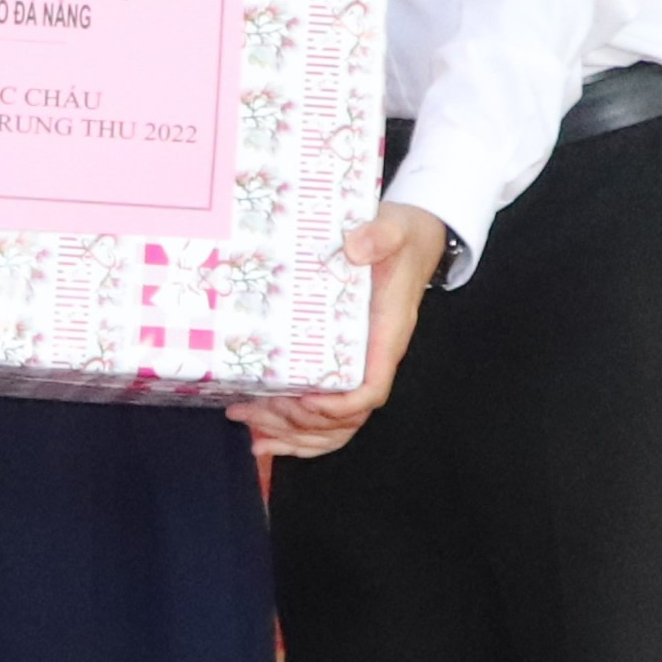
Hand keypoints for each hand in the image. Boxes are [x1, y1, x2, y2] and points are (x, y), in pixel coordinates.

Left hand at [228, 201, 451, 458]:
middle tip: (253, 412)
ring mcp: (358, 364)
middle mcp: (374, 358)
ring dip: (293, 433)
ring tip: (249, 428)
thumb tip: (355, 246)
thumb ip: (380, 235)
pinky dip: (297, 429)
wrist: (412, 238)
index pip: (371, 388)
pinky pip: (325, 411)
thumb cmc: (402, 236)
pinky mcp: (341, 361)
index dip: (339, 405)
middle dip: (300, 423)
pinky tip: (264, 432)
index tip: (303, 401)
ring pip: (333, 423)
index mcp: (386, 335)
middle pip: (344, 417)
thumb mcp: (395, 228)